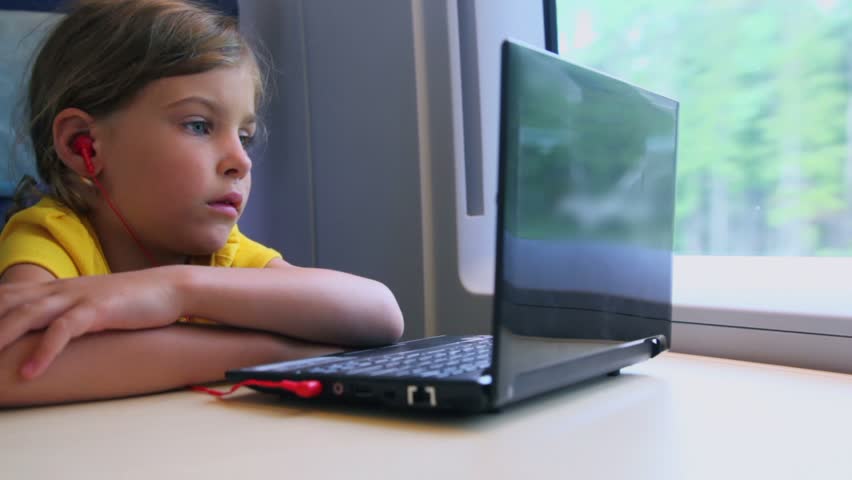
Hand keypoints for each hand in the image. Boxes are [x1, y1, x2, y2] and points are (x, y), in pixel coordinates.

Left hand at [0, 269, 183, 378]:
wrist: (170, 288)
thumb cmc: (132, 301)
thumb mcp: (90, 305)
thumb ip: (64, 314)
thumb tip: (45, 333)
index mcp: (56, 289)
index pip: (5, 297)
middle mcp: (60, 290)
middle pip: (7, 304)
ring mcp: (78, 298)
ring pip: (27, 315)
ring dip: (0, 337)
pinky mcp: (98, 310)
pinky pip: (64, 330)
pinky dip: (45, 351)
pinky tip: (32, 371)